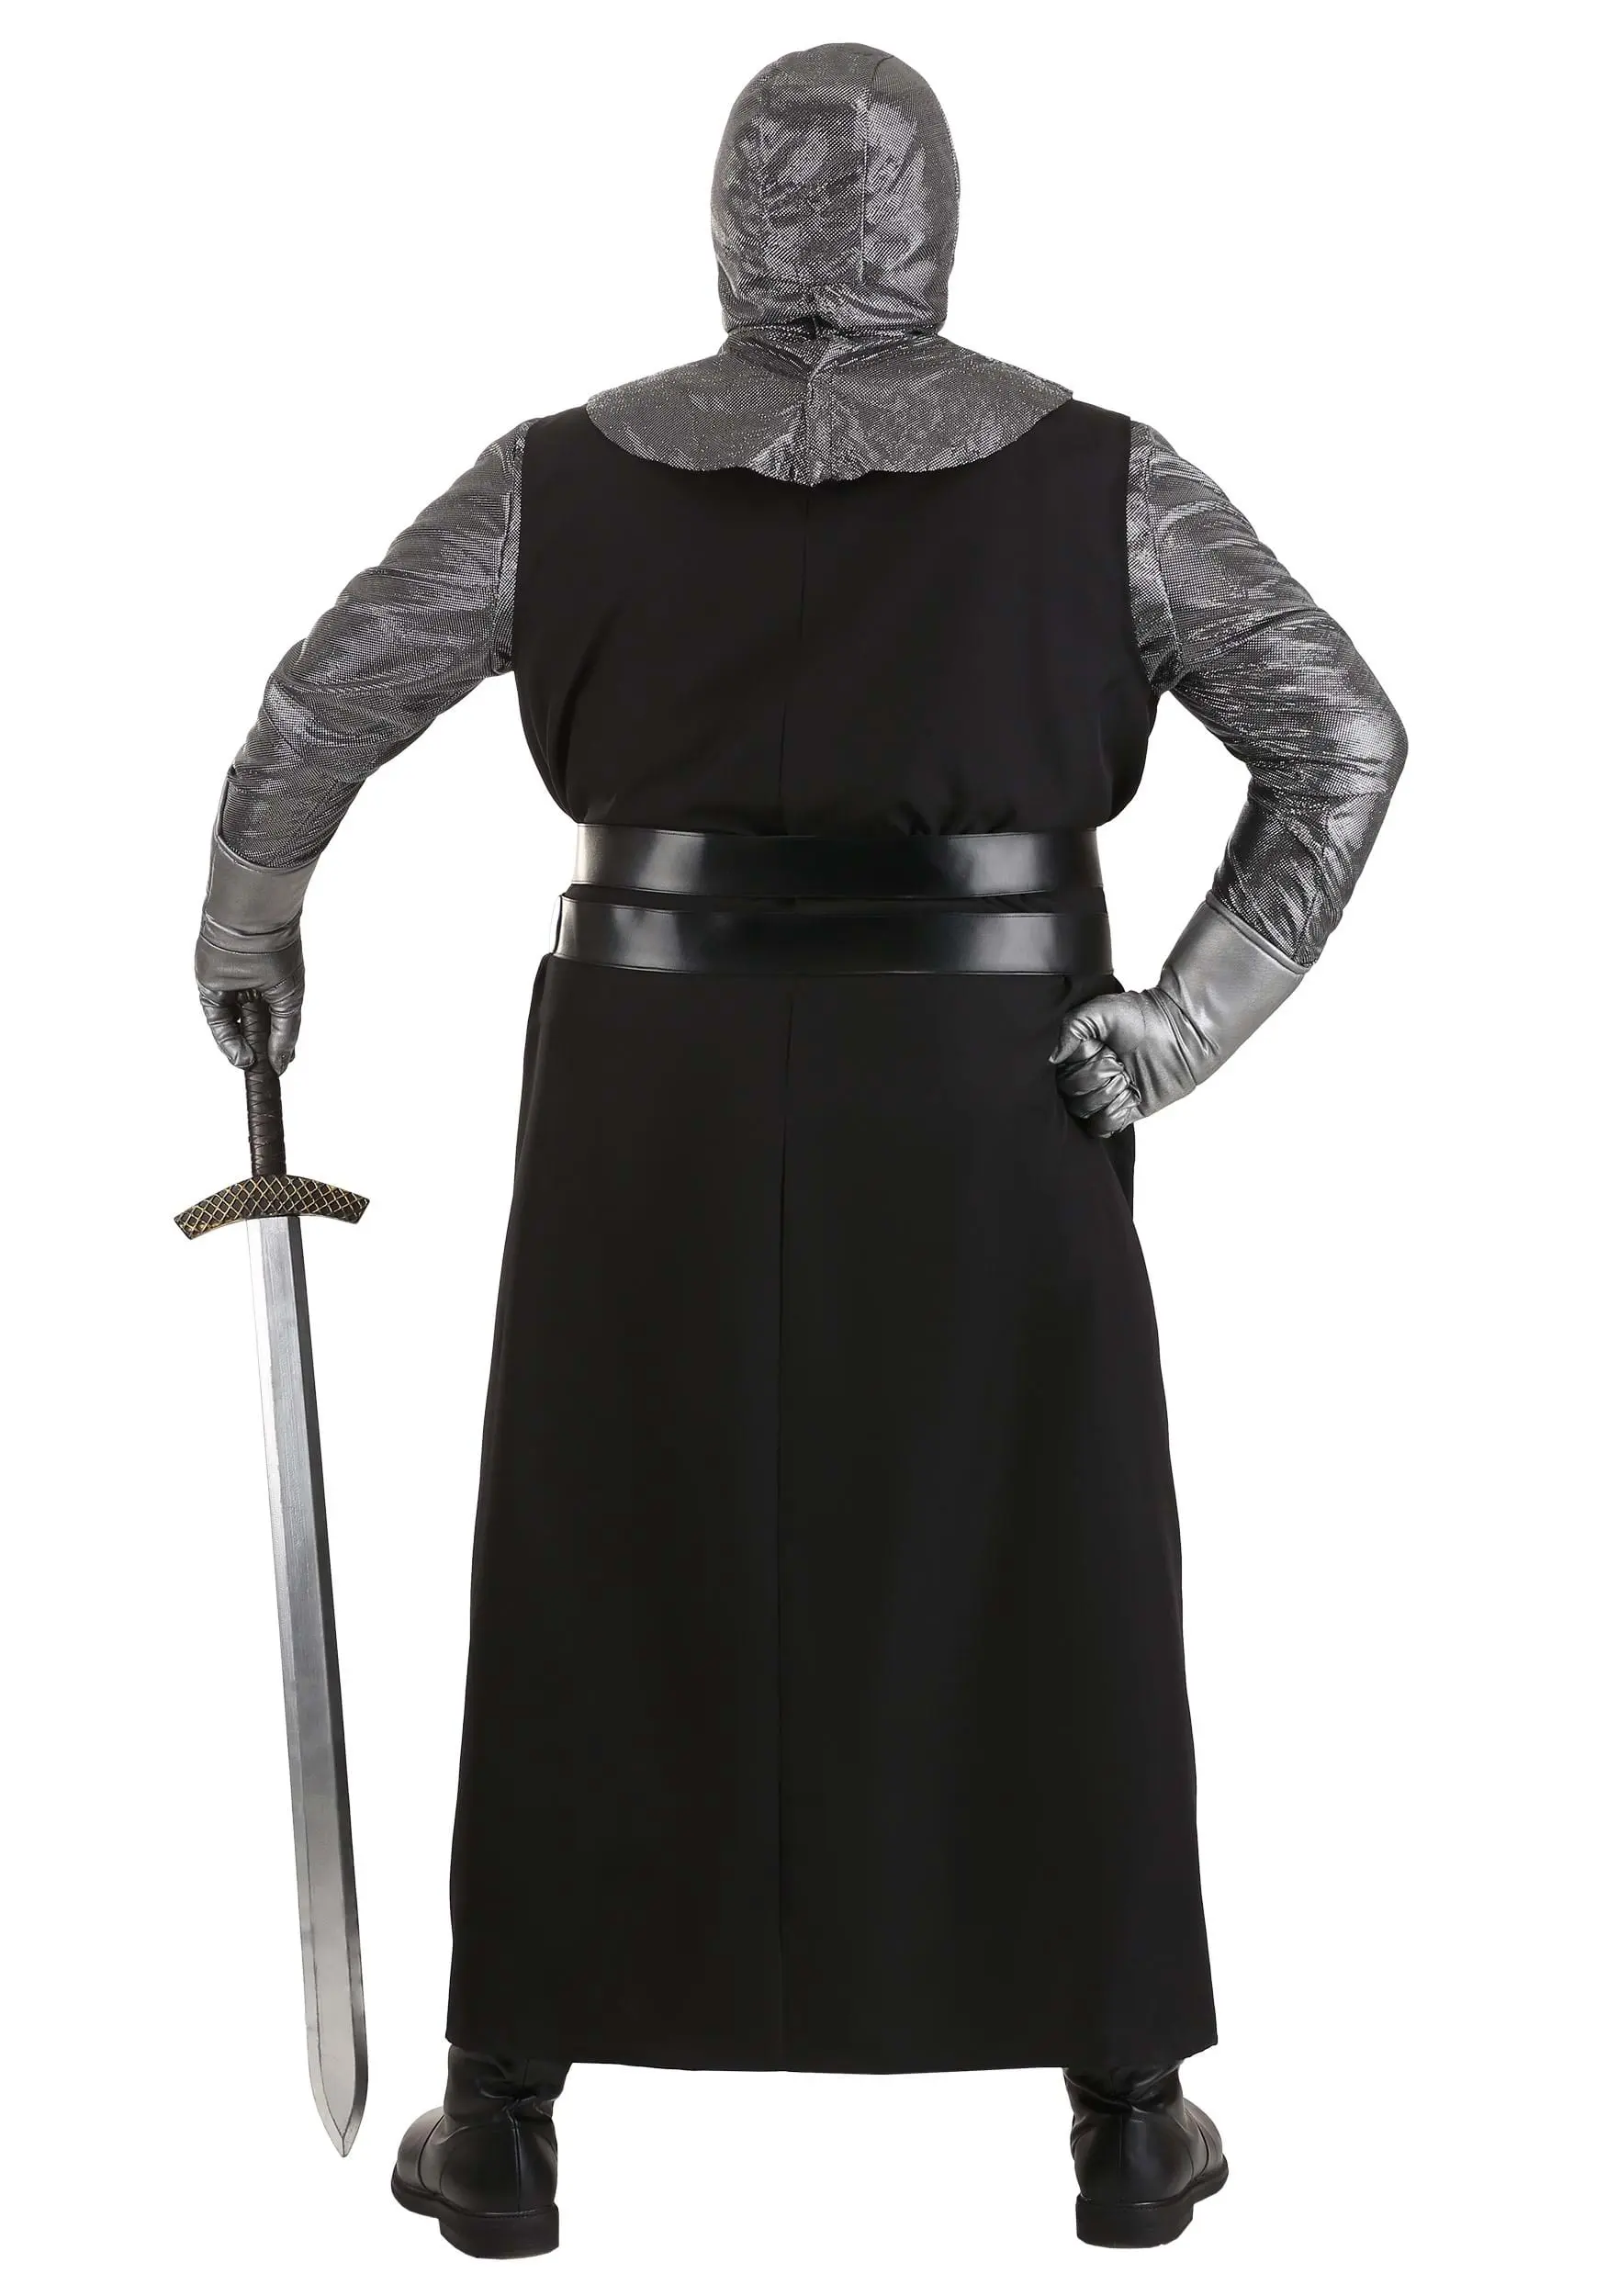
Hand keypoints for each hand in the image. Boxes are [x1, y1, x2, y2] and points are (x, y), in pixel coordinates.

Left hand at [195, 916, 303, 1071]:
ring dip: (243, 1049)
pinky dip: (227, 1040)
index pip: (275, 1025)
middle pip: (254, 1029)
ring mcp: (230, 990)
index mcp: (275, 987)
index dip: (277, 1048)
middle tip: (265, 1075)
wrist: (249, 923)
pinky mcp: (210, 990)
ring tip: (253, 1067)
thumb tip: (281, 1063)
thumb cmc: (277, 951)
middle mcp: (252, 990)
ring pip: (235, 1028)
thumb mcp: (290, 999)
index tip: (280, 1068)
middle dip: (259, 1051)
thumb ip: (285, 1034)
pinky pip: (217, 1021)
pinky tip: (240, 1057)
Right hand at [1051, 899, 1306, 1137]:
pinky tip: (1128, 1095)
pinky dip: (1112, 1115)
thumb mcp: (1099, 1011)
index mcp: (1079, 1055)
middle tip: (1117, 1061)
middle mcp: (1090, 1077)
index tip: (1099, 1050)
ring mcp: (1107, 1095)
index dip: (1079, 1067)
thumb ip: (1071, 1029)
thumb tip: (1052, 1059)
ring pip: (1086, 1113)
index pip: (1060, 1077)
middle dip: (1095, 1079)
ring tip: (1126, 1077)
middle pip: (1071, 1097)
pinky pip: (1105, 1127)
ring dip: (1106, 1095)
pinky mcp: (1127, 1111)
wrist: (1182, 1029)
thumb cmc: (1142, 1014)